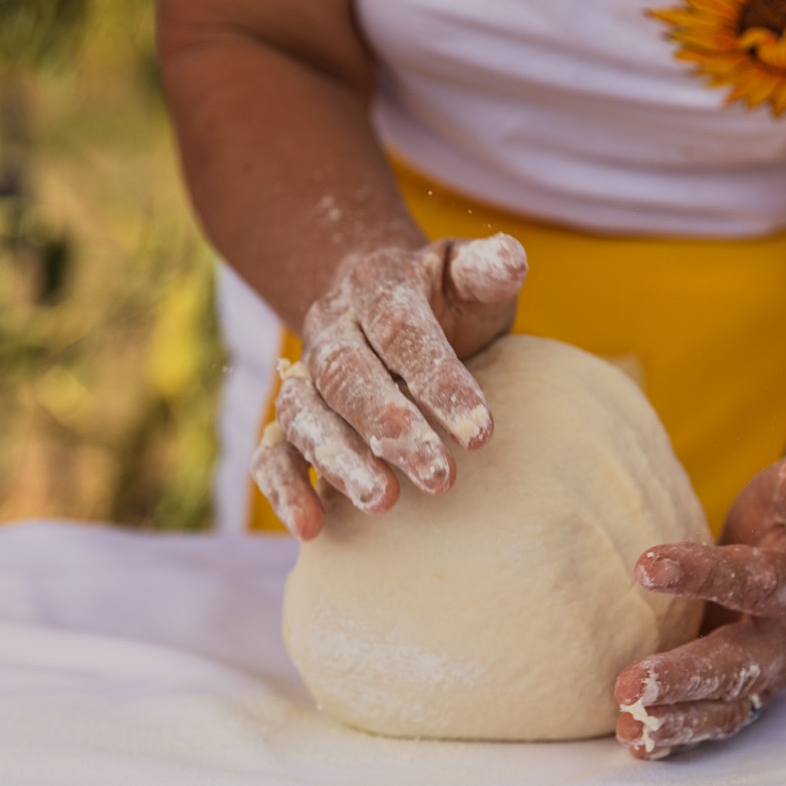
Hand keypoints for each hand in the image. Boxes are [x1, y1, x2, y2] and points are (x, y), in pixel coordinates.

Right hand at [251, 234, 527, 538]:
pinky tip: (311, 529)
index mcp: (376, 286)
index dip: (439, 380)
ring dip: (339, 461)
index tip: (482, 432)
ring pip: (305, 415)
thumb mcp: (467, 276)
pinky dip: (283, 488)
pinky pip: (272, 451)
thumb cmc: (441, 298)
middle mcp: (332, 329)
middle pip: (348, 376)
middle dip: (391, 429)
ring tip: (383, 503)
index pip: (402, 330)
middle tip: (440, 478)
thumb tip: (514, 256)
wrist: (378, 305)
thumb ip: (487, 269)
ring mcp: (305, 375)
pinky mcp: (293, 418)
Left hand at [614, 450, 785, 759]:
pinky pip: (715, 722)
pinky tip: (635, 743)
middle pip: (738, 662)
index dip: (702, 571)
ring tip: (627, 723)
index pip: (754, 580)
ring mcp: (768, 676)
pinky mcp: (745, 696)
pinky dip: (678, 737)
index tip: (645, 565)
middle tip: (631, 684)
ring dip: (677, 718)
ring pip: (726, 704)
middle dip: (686, 675)